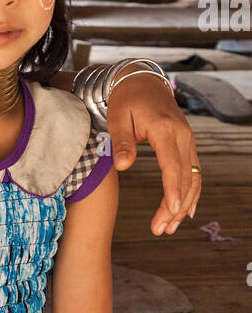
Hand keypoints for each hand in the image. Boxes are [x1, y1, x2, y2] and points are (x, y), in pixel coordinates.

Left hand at [106, 70, 199, 235]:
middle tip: (161, 230)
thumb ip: (122, 143)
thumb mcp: (118, 118)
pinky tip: (185, 213)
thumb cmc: (127, 101)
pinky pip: (194, 172)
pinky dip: (192, 193)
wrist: (142, 82)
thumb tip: (123, 167)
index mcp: (165, 129)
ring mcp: (188, 140)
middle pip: (185, 177)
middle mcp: (183, 136)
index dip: (173, 190)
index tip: (173, 211)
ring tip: (169, 228)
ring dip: (184, 205)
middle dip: (175, 207)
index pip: (173, 165)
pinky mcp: (187, 145)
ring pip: (193, 178)